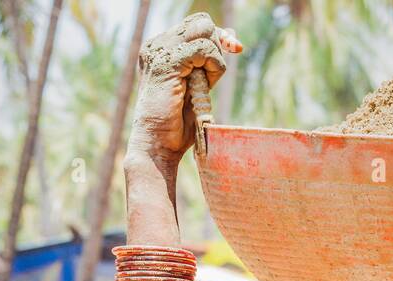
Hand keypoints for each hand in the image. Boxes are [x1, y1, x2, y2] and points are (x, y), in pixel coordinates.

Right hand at [126, 13, 241, 167]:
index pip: (197, 25)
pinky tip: (206, 86)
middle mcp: (157, 45)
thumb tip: (232, 39)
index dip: (219, 36)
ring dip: (215, 59)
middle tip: (214, 75)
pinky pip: (204, 48)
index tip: (235, 50)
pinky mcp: (167, 63)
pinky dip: (214, 66)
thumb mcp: (198, 85)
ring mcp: (160, 51)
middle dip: (218, 44)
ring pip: (204, 31)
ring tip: (203, 86)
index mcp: (161, 48)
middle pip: (201, 22)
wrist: (157, 145)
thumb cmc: (177, 124)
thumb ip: (209, 61)